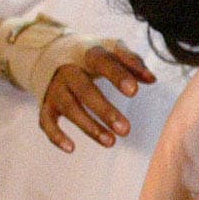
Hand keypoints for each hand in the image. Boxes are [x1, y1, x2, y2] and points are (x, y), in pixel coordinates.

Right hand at [36, 33, 155, 151]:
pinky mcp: (47, 104)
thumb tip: (152, 79)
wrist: (53, 53)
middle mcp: (68, 71)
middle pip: (85, 90)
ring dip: (89, 127)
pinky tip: (71, 149)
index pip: (102, 62)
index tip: (134, 91)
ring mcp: (55, 88)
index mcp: (87, 54)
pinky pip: (46, 121)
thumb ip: (132, 62)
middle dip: (105, 111)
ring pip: (69, 108)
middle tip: (126, 130)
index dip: (118, 75)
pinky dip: (56, 136)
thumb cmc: (92, 57)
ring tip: (111, 142)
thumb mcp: (111, 51)